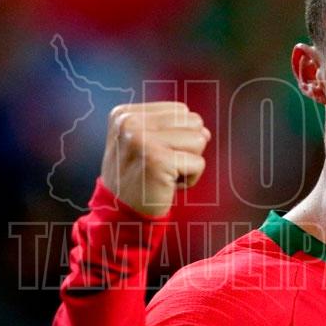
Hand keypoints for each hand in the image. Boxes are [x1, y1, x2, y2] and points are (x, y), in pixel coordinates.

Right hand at [100, 102, 210, 216]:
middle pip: (192, 121)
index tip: (153, 155)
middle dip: (186, 148)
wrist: (120, 214)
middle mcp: (130, 123)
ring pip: (199, 140)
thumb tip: (205, 131)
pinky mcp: (158, 160)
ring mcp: (142, 140)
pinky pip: (199, 163)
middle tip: (161, 166)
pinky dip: (190, 179)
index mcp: (124, 114)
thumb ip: (173, 129)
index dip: (176, 137)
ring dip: (189, 163)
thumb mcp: (145, 143)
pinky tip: (168, 186)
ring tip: (165, 175)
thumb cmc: (138, 179)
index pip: (180, 111)